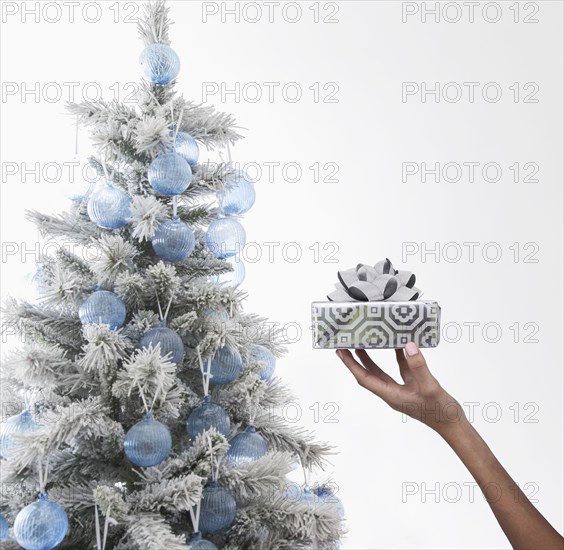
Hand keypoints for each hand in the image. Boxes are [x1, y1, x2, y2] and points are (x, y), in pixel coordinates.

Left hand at [336, 342, 465, 435]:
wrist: (453, 425)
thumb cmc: (440, 412)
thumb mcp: (429, 387)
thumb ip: (418, 367)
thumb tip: (409, 347)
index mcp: (391, 395)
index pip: (365, 378)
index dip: (352, 365)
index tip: (341, 352)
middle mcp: (392, 392)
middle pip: (369, 374)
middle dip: (357, 359)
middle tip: (348, 343)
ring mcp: (402, 389)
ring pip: (383, 371)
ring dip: (374, 357)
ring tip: (366, 341)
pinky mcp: (413, 386)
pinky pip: (401, 369)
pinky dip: (399, 356)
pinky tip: (399, 344)